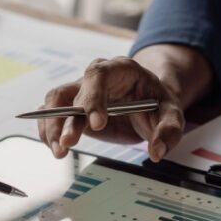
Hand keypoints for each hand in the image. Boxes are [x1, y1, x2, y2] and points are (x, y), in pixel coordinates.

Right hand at [38, 56, 184, 161]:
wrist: (149, 103)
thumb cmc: (158, 104)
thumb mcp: (172, 115)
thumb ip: (168, 131)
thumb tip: (157, 152)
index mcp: (121, 69)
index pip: (99, 75)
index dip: (94, 97)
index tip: (97, 124)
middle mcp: (96, 77)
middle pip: (72, 91)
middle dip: (67, 118)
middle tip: (68, 142)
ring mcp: (82, 91)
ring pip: (56, 101)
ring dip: (52, 125)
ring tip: (59, 150)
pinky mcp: (73, 108)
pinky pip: (52, 114)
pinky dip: (49, 130)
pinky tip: (54, 146)